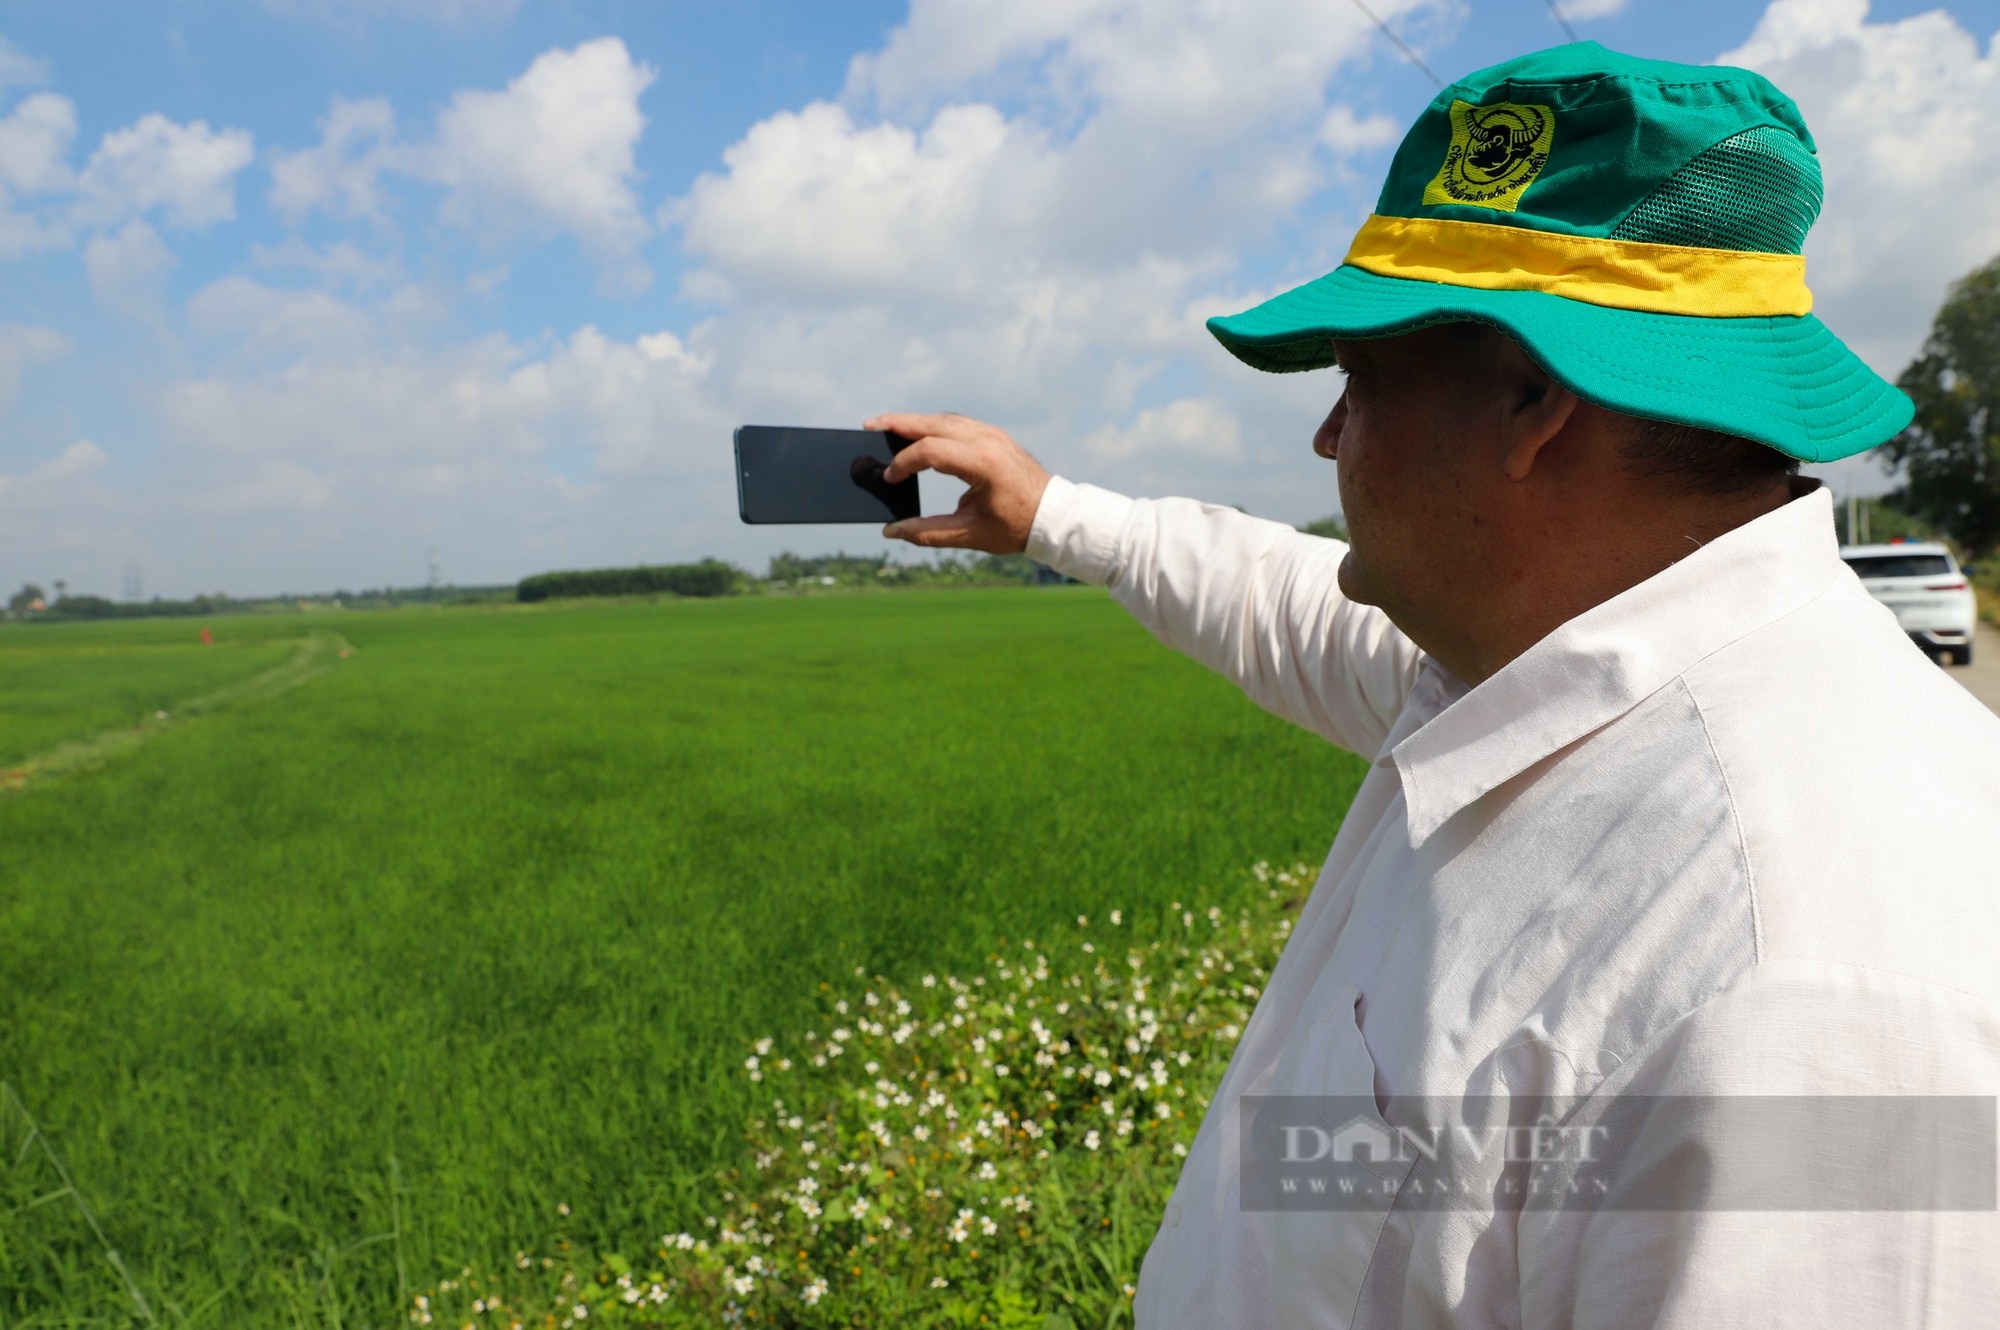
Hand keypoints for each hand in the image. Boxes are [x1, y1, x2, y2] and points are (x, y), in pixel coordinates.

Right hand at [866, 413, 1051, 553]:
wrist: (1053, 516)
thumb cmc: (1015, 527)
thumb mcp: (969, 535)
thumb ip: (927, 532)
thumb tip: (891, 532)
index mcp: (983, 464)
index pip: (931, 451)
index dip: (904, 464)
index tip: (889, 480)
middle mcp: (987, 441)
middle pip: (933, 423)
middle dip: (898, 423)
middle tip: (869, 425)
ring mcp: (992, 434)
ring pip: (945, 418)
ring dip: (915, 421)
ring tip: (886, 427)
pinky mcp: (994, 436)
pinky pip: (957, 423)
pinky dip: (933, 425)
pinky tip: (917, 433)